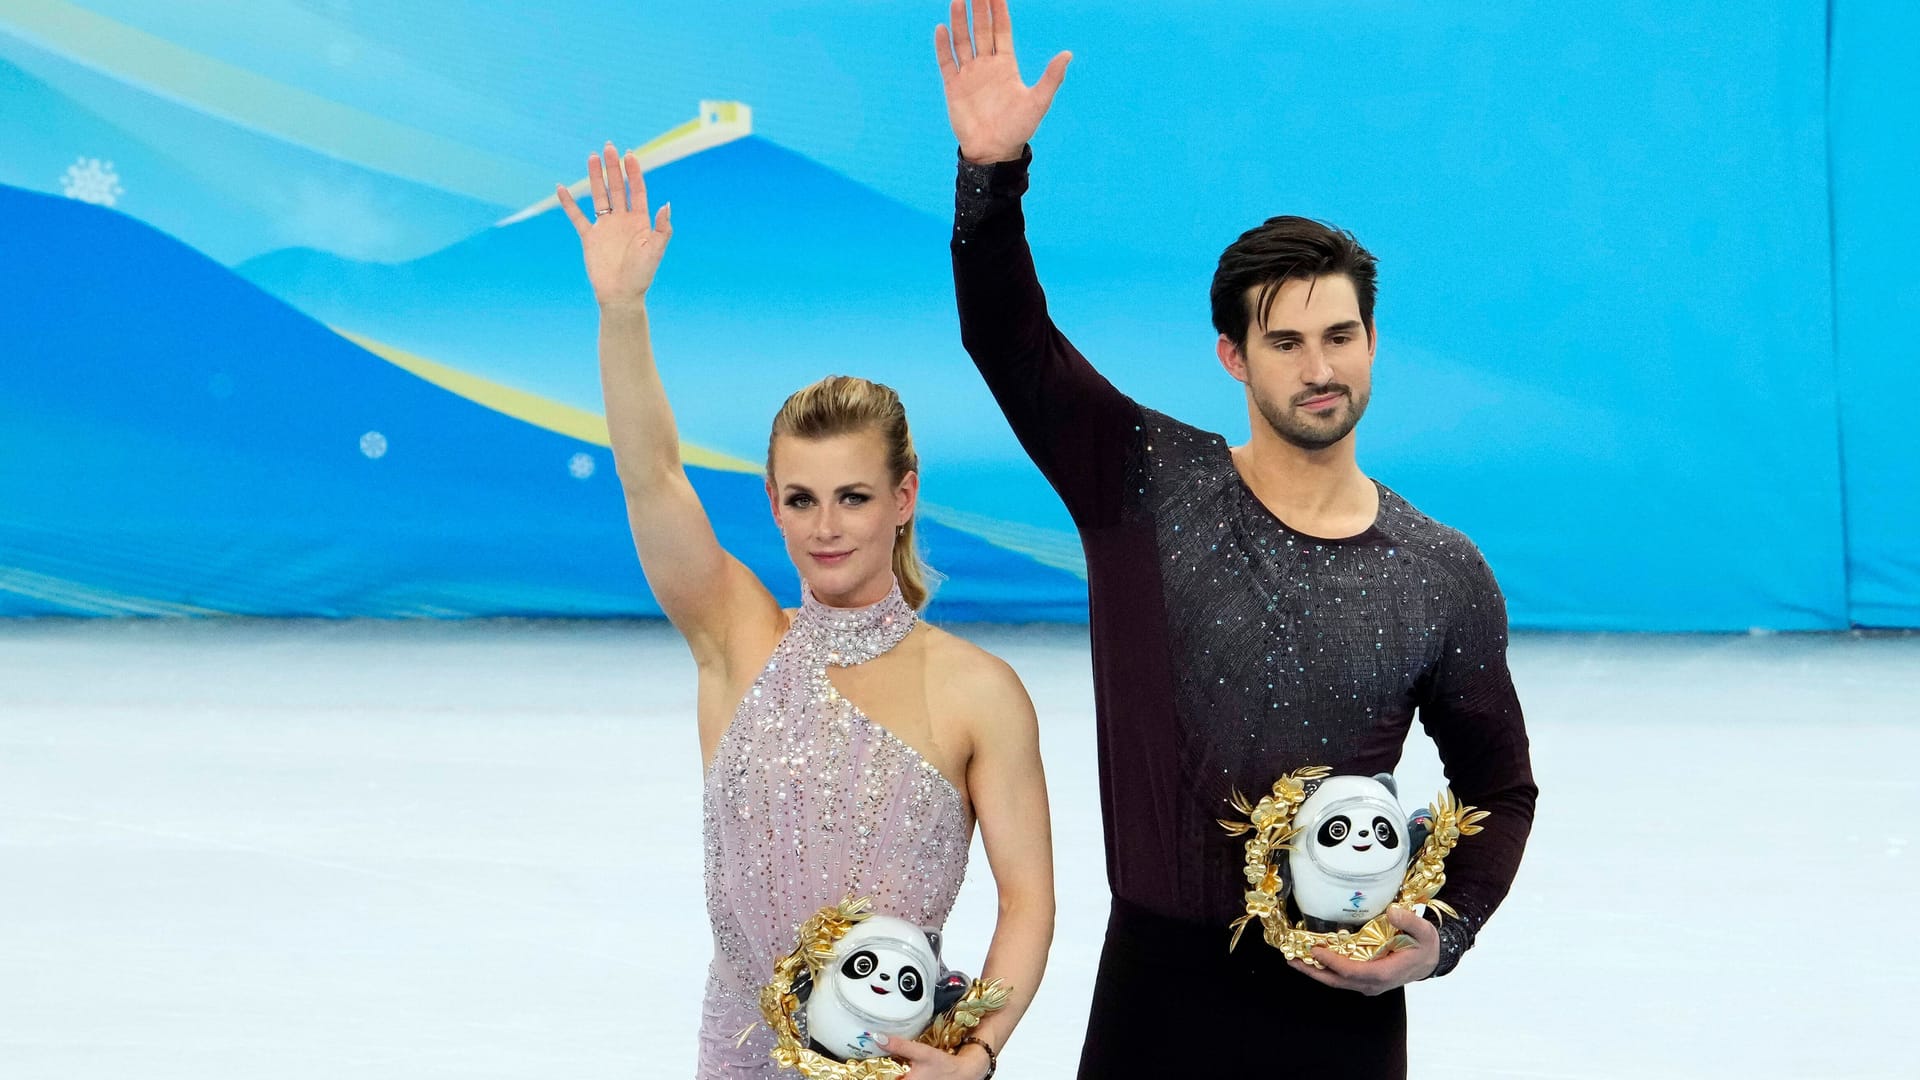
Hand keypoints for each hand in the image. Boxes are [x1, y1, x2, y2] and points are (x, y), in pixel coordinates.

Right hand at [557, 142, 672, 309]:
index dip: (633, 172)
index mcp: (639, 220)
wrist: (621, 295)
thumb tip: (666, 204)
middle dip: (614, 167)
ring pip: (599, 196)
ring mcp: (605, 226)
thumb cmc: (642, 275)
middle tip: (609, 146)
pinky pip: (577, 217)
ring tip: (592, 157)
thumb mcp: (656, 250)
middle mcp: (622, 219)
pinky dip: (569, 203)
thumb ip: (662, 228)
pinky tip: (561, 188)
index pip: (636, 190)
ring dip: (595, 177)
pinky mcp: (590, 237)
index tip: (630, 154)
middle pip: (617, 187)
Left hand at [872, 1033, 991, 1078]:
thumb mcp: (921, 1053)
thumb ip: (899, 1046)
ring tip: (882, 1065)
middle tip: (871, 1062)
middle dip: (879, 1071)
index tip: (863, 1065)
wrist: (964, 1074)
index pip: (879, 1076)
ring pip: (894, 1078)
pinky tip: (899, 1069)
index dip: (871, 1072)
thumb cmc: (943, 1065)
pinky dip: (899, 1074)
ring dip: (887, 1071)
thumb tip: (877, 1037)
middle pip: (884, 1077)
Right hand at [933, 0, 1069, 163]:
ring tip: (958, 0)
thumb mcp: (1039, 102)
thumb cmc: (1018, 129)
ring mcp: (969, 75)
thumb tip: (1068, 54)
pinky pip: (947, 62)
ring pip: (963, 41)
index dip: (999, 11)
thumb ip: (1051, 77)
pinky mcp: (954, 87)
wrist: (993, 151)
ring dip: (960, 21)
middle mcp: (986, 66)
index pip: (1002, 30)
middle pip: (981, 30)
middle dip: (979, 9)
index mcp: (1006, 65)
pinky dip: (943, 46)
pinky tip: (942, 28)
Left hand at [1288, 906, 1440, 995]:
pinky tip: (1310, 958)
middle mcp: (1373, 983)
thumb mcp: (1424, 932)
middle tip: (1291, 958)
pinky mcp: (1364, 979)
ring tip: (1293, 958)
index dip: (1333, 962)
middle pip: (1337, 981)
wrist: (1430, 961)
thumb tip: (1392, 911)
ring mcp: (1367, 984)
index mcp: (1385, 973)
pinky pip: (1340, 977)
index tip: (1315, 949)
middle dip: (1313, 971)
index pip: (1353, 972)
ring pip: (1336, 981)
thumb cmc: (1425, 946)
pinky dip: (1324, 969)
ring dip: (1314, 971)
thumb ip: (1410, 921)